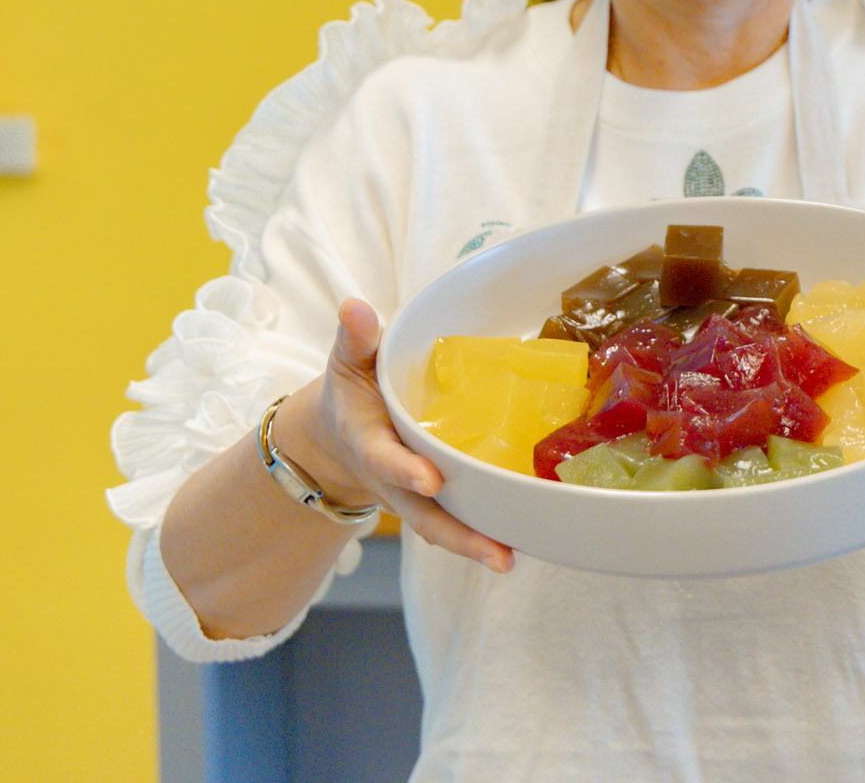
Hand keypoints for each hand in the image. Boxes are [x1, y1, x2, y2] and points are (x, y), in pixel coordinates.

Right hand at [276, 297, 516, 573]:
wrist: (340, 435)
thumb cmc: (353, 392)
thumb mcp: (348, 362)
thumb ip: (355, 338)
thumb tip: (355, 305)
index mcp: (370, 442)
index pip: (385, 459)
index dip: (405, 470)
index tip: (430, 479)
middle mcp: (394, 480)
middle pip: (424, 514)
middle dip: (458, 534)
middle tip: (494, 552)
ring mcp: (415, 497)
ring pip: (444, 527)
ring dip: (476, 545)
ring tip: (509, 559)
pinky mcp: (437, 501)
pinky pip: (460, 520)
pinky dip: (485, 532)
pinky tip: (524, 539)